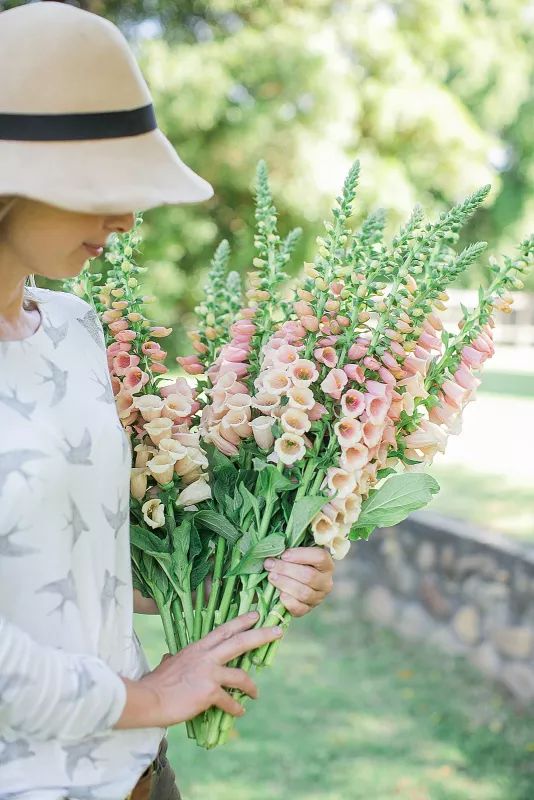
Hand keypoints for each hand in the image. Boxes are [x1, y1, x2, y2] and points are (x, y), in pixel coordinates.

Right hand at [116, 612, 282, 728]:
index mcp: (198, 648)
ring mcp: (209, 673)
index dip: (241, 621)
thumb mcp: (169, 663)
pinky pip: (230, 701)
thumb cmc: (156, 683)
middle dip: (261, 635)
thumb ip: (175, 658)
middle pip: (240, 642)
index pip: (224, 630)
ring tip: (256, 693)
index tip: (256, 614)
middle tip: (278, 631)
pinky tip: (239, 713)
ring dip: (252, 686)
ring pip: (240, 675)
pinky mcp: (209, 692)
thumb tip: (171, 657)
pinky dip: (236, 708)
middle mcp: (206, 656)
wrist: (149, 699)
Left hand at [264, 547, 334, 617]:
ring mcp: (318, 597)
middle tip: (270, 564)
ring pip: (303, 592)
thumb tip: (276, 545)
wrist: (294, 582)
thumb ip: (291, 550)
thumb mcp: (297, 554)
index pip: (320, 557)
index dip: (300, 555)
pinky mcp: (308, 609)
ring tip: (271, 576)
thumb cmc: (294, 563)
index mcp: (327, 565)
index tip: (284, 554)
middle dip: (286, 569)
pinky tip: (279, 594)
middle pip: (308, 576)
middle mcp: (326, 582)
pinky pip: (299, 608)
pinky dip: (288, 602)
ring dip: (284, 583)